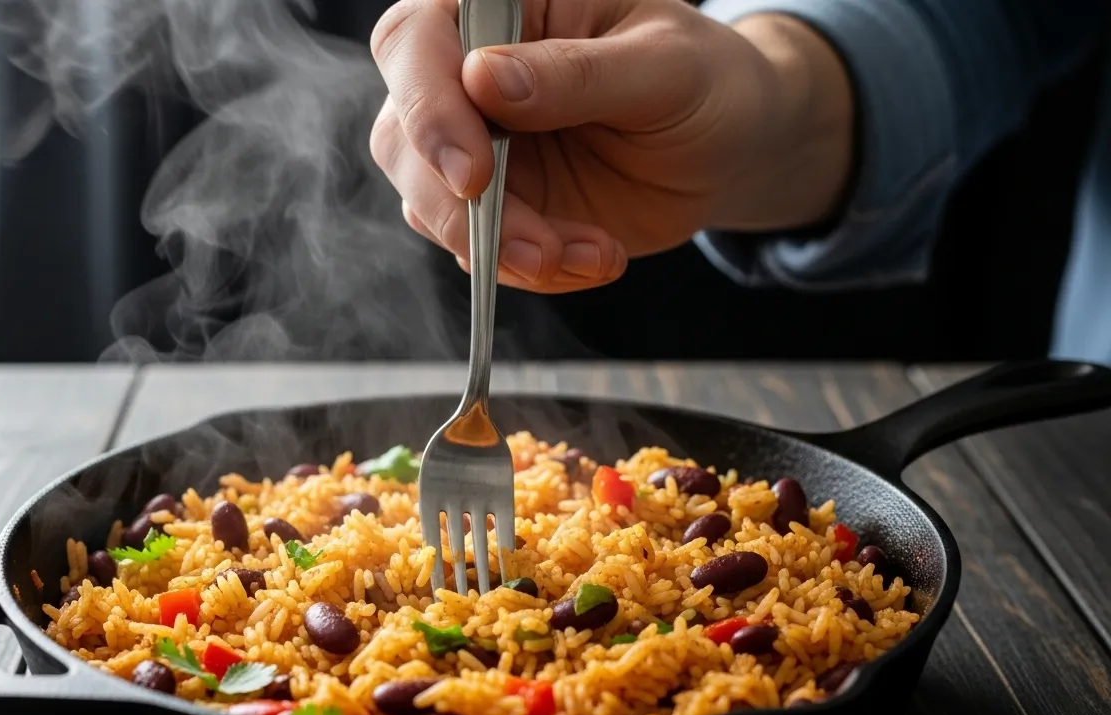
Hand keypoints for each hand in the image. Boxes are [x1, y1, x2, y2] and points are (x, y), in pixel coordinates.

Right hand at [369, 0, 854, 293]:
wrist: (732, 149)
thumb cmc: (706, 82)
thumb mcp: (663, 68)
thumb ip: (575, 75)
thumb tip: (484, 79)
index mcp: (504, 9)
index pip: (416, 41)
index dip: (427, 108)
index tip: (474, 175)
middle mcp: (469, 74)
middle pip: (402, 135)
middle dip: (460, 208)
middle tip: (534, 248)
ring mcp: (475, 144)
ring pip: (429, 202)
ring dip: (501, 247)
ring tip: (587, 254)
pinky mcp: (494, 206)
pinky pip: (477, 249)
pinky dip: (530, 268)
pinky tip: (593, 257)